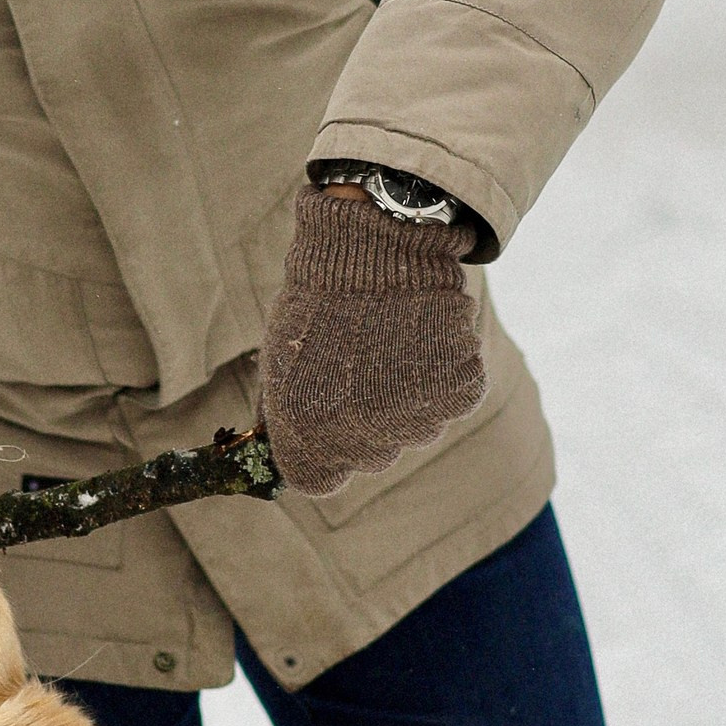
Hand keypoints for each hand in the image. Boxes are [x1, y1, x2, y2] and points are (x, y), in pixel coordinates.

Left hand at [258, 182, 484, 497]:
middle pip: (372, 457)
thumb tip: (266, 453)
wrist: (374, 244)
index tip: (326, 429)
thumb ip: (276, 415)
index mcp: (310, 430)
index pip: (318, 481)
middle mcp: (363, 435)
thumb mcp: (278, 357)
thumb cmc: (318, 301)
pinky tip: (423, 337)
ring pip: (416, 431)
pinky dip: (443, 375)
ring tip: (392, 344)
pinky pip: (451, 401)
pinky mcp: (459, 392)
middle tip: (364, 366)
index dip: (322, 456)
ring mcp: (416, 416)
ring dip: (407, 399)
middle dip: (367, 423)